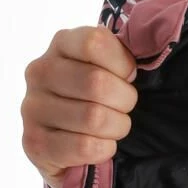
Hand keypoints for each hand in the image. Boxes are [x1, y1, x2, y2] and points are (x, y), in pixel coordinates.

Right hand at [22, 26, 138, 187]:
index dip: (122, 64)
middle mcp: (40, 71)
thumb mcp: (115, 68)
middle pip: (96, 82)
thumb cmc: (104, 100)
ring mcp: (32, 107)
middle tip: (122, 108)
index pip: (95, 42)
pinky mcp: (35, 143)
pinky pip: (84, 146)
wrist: (76, 147)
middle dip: (124, 101)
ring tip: (112, 128)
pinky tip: (101, 146)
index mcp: (62, 44)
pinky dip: (104, 149)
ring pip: (93, 117)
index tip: (127, 77)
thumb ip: (128, 51)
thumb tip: (154, 38)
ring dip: (116, 127)